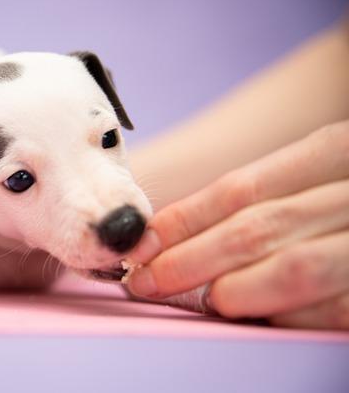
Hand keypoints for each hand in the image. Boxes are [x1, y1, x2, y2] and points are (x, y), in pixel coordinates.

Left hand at [126, 120, 348, 328]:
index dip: (184, 220)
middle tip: (145, 281)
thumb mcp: (320, 179)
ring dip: (231, 289)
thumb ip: (270, 199)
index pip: (240, 188)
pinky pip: (334, 308)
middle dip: (190, 259)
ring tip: (192, 299)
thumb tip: (180, 235)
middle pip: (256, 228)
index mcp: (334, 152)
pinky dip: (287, 316)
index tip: (142, 243)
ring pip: (293, 267)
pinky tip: (252, 316)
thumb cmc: (345, 202)